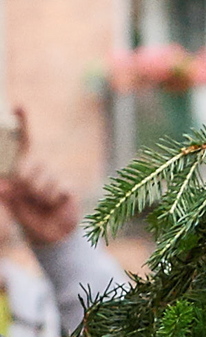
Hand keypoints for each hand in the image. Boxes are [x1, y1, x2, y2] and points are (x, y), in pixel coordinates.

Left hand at [1, 110, 78, 248]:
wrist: (48, 231)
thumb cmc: (26, 212)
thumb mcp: (10, 199)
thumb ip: (6, 190)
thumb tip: (4, 185)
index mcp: (26, 164)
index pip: (26, 139)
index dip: (24, 120)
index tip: (19, 105)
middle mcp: (42, 165)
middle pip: (28, 165)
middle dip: (23, 184)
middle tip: (26, 195)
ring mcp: (56, 174)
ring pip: (43, 179)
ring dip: (38, 196)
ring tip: (41, 202)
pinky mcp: (68, 186)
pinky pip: (58, 188)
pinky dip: (52, 200)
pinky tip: (54, 203)